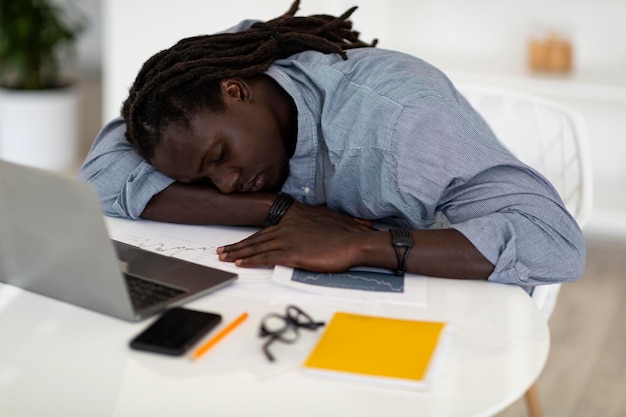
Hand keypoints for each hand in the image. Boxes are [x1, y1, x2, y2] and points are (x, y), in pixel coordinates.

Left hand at [217, 202, 373, 271]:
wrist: (352, 242)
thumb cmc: (342, 237)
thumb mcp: (325, 227)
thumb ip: (313, 231)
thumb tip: (309, 237)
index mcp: (293, 223)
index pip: (266, 232)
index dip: (249, 239)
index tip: (237, 244)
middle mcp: (287, 229)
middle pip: (256, 238)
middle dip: (237, 246)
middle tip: (221, 251)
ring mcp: (289, 240)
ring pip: (257, 247)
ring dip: (238, 253)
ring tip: (224, 258)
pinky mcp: (293, 253)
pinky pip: (266, 257)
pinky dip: (251, 260)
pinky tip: (240, 263)